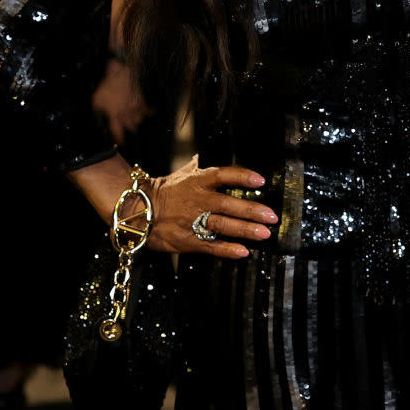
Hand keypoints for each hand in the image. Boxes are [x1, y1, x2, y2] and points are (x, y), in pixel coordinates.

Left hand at [91, 58, 148, 143]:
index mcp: (114, 115)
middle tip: (129, 131)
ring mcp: (135, 108)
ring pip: (138, 120)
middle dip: (129, 129)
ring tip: (135, 123)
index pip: (118, 131)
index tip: (121, 143)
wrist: (120, 74)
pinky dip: (150, 112)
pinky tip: (153, 113)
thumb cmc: (107, 86)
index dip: (120, 139)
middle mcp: (126, 114)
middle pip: (130, 127)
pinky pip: (147, 109)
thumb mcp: (96, 100)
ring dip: (136, 122)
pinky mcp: (140, 100)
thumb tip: (97, 117)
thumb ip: (97, 111)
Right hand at [146, 156, 278, 259]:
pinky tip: (243, 252)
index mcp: (197, 181)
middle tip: (272, 216)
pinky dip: (227, 249)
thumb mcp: (180, 174)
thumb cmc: (163, 191)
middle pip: (228, 204)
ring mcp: (192, 220)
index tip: (260, 181)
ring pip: (222, 225)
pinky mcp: (187, 240)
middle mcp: (197, 199)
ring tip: (264, 234)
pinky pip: (210, 245)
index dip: (242, 177)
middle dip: (252, 210)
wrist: (137, 211)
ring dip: (245, 230)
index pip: (224, 175)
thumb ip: (196, 168)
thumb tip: (199, 157)